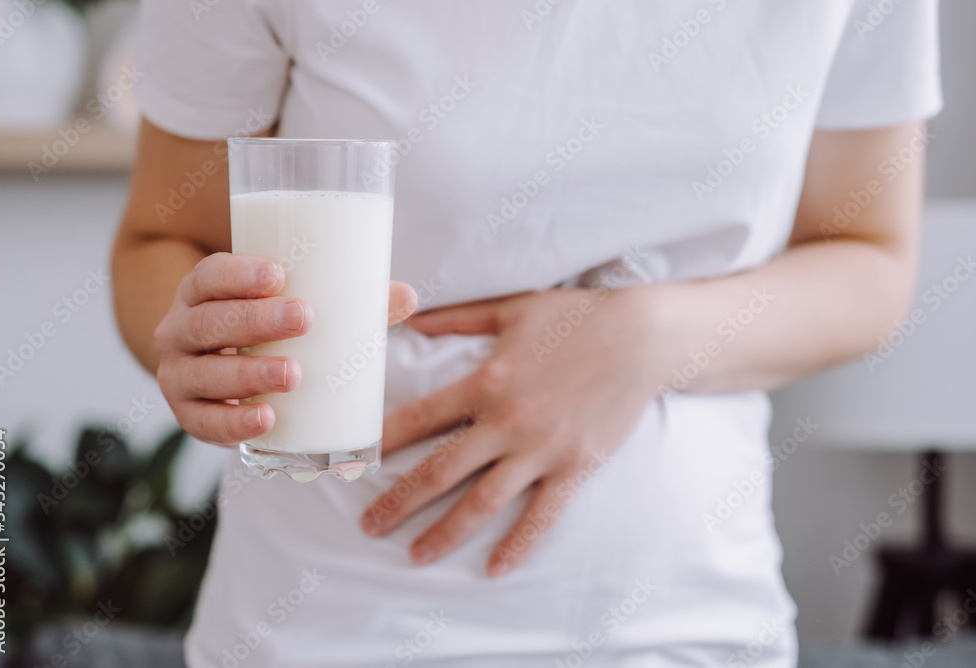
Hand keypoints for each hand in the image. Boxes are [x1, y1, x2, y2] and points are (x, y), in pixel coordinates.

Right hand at [154, 252, 416, 445]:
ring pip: (204, 374)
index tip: (278, 275)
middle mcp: (180, 330)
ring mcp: (180, 375)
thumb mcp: (294, 304)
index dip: (237, 274)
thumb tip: (409, 296)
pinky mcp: (190, 415)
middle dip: (255, 321)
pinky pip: (203, 424)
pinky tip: (266, 420)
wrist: (212, 364)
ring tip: (293, 374)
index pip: (208, 275)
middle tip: (304, 319)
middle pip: (209, 322)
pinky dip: (232, 424)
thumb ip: (347, 300)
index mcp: (203, 292)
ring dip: (247, 374)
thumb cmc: (263, 326)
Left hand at [361, 286, 675, 575]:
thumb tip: (411, 317)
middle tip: (368, 527)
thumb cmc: (574, 318)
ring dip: (445, 533)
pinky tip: (494, 569)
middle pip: (439, 472)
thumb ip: (456, 317)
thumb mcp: (510, 308)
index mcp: (484, 382)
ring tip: (415, 556)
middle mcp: (505, 422)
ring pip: (482, 503)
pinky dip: (518, 545)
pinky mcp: (574, 468)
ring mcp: (540, 450)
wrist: (642, 339)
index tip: (351, 464)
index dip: (381, 443)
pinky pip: (541, 516)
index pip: (418, 419)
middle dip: (398, 502)